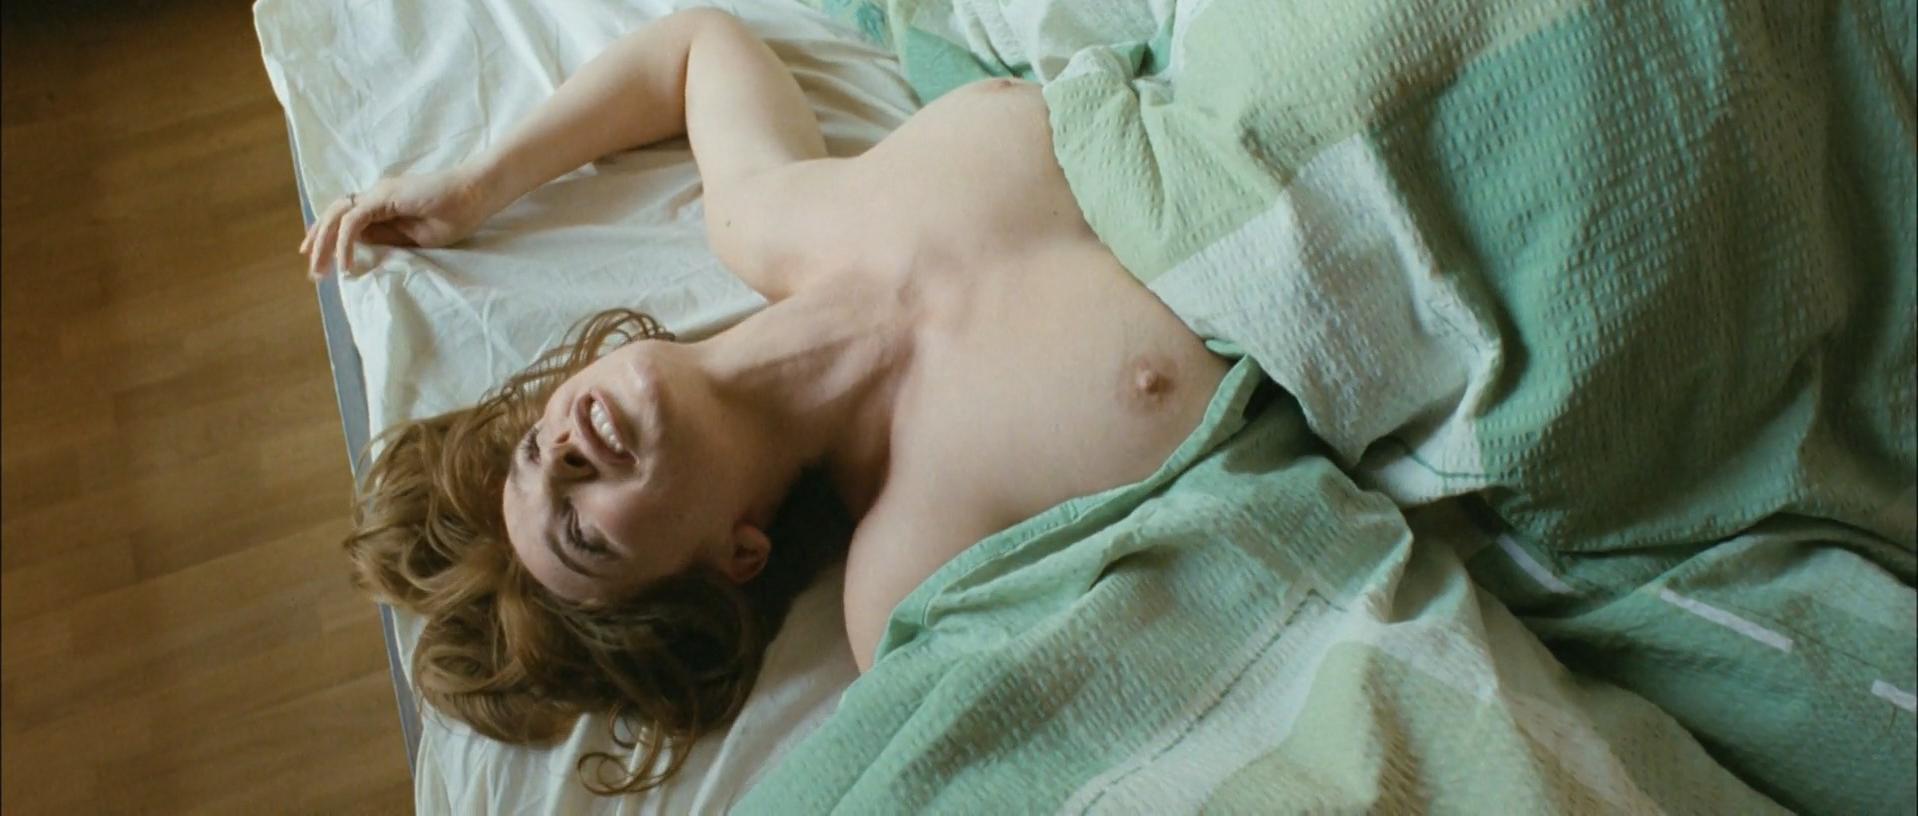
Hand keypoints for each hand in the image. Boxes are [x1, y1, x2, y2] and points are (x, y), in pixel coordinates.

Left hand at [299, 168, 492, 279]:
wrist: (475, 194)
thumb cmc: (456, 215)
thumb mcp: (416, 237)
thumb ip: (388, 237)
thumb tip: (358, 243)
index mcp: (384, 204)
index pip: (346, 218)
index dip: (329, 237)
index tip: (320, 260)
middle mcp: (376, 195)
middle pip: (334, 215)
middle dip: (318, 242)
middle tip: (313, 271)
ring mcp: (378, 193)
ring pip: (337, 215)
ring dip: (323, 242)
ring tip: (319, 269)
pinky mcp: (383, 196)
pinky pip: (354, 221)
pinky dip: (345, 242)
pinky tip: (345, 263)